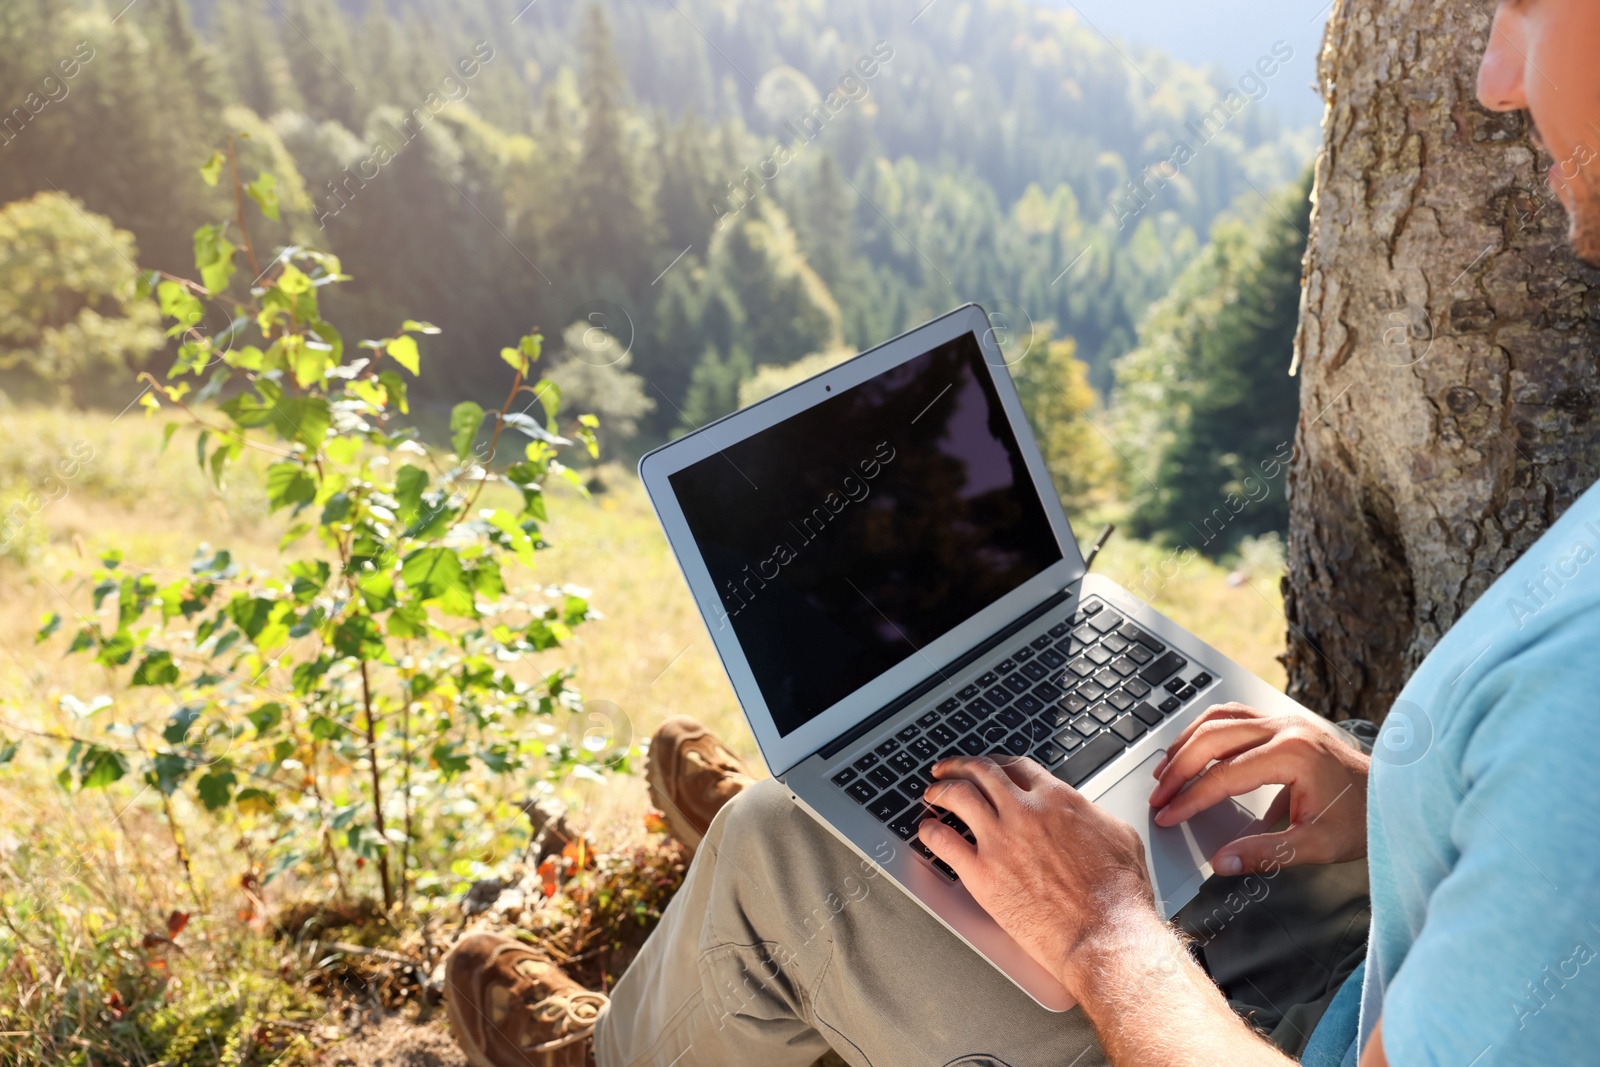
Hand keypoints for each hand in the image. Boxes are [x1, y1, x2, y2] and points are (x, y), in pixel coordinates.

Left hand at [918, 755, 1161, 994]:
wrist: (1106, 934)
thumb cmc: (1118, 894)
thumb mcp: (1119, 836)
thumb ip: (1090, 816)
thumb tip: (1082, 813)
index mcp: (1057, 799)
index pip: (1016, 766)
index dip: (996, 763)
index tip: (987, 767)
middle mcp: (1024, 811)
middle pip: (981, 772)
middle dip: (959, 766)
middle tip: (947, 769)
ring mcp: (1000, 841)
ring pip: (957, 797)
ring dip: (940, 790)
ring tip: (932, 793)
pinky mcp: (982, 874)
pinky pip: (944, 842)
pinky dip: (930, 832)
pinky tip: (927, 832)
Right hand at [1147, 703, 1368, 874]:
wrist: (1393, 796)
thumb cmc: (1360, 820)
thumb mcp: (1315, 845)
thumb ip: (1264, 853)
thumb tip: (1220, 863)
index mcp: (1293, 754)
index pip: (1225, 775)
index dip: (1191, 798)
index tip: (1167, 816)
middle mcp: (1285, 728)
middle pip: (1212, 737)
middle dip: (1178, 768)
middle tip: (1157, 796)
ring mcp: (1283, 719)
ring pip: (1218, 718)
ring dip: (1186, 743)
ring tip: (1165, 771)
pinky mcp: (1282, 721)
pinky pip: (1232, 715)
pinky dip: (1204, 731)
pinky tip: (1192, 750)